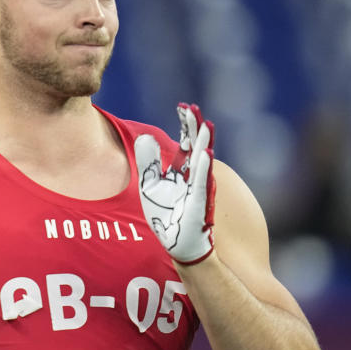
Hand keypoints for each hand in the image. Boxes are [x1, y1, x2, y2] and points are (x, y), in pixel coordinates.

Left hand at [135, 103, 215, 264]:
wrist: (176, 243)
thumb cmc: (165, 214)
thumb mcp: (149, 184)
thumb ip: (148, 161)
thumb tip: (145, 136)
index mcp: (183, 169)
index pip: (186, 141)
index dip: (185, 124)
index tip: (183, 106)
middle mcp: (193, 175)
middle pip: (196, 145)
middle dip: (195, 127)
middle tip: (192, 108)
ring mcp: (198, 188)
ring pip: (202, 160)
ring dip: (204, 142)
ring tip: (205, 124)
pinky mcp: (199, 202)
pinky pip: (202, 182)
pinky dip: (203, 168)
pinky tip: (205, 153)